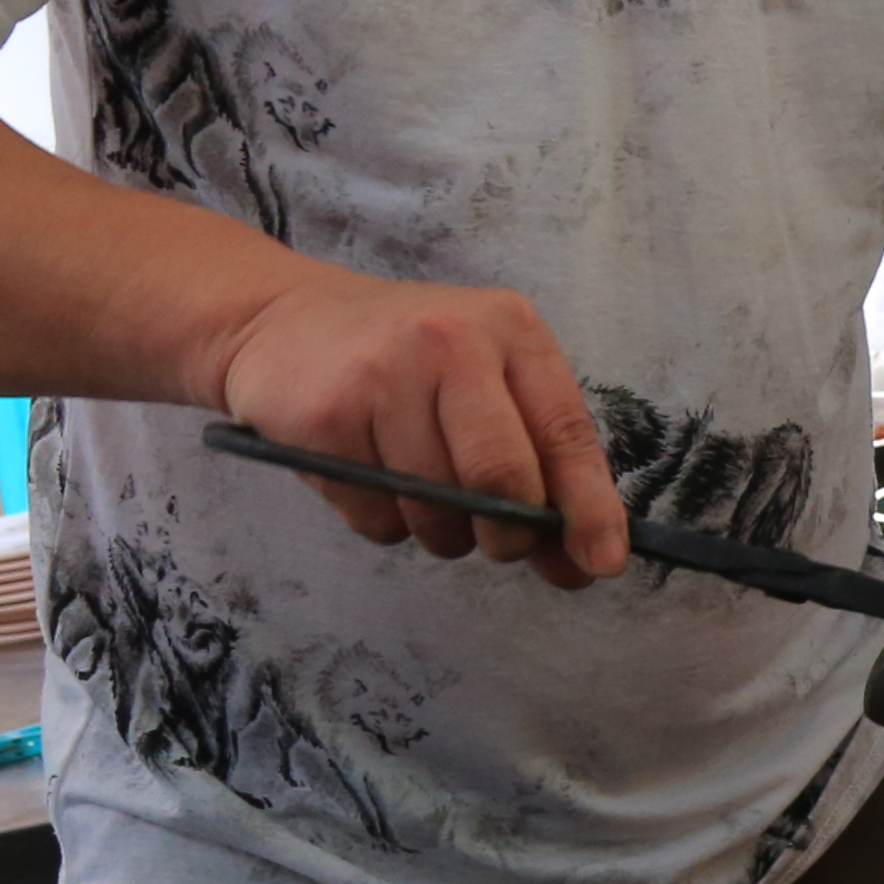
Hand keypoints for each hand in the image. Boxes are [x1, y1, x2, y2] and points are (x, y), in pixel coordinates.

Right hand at [199, 263, 629, 586]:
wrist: (281, 319)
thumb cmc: (405, 359)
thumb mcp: (485, 383)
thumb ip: (540, 468)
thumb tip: (585, 563)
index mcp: (510, 329)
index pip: (566, 431)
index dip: (589, 507)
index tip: (602, 562)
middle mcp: (450, 341)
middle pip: (502, 478)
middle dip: (508, 534)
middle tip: (497, 543)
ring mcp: (382, 377)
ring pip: (438, 509)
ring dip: (441, 531)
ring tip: (419, 487)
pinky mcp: (325, 418)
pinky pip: (378, 518)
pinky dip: (385, 522)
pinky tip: (370, 473)